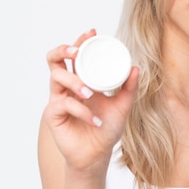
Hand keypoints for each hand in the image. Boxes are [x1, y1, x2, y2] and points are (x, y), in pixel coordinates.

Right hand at [42, 29, 139, 170]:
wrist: (97, 155)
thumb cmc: (106, 129)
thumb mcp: (122, 106)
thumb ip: (129, 88)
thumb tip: (136, 68)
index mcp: (82, 80)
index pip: (77, 56)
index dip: (81, 41)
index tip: (92, 32)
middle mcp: (67, 87)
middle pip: (54, 60)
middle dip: (63, 50)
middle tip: (76, 51)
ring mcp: (58, 99)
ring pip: (56, 78)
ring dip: (74, 82)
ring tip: (89, 93)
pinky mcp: (53, 115)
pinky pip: (63, 104)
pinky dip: (81, 111)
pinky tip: (95, 120)